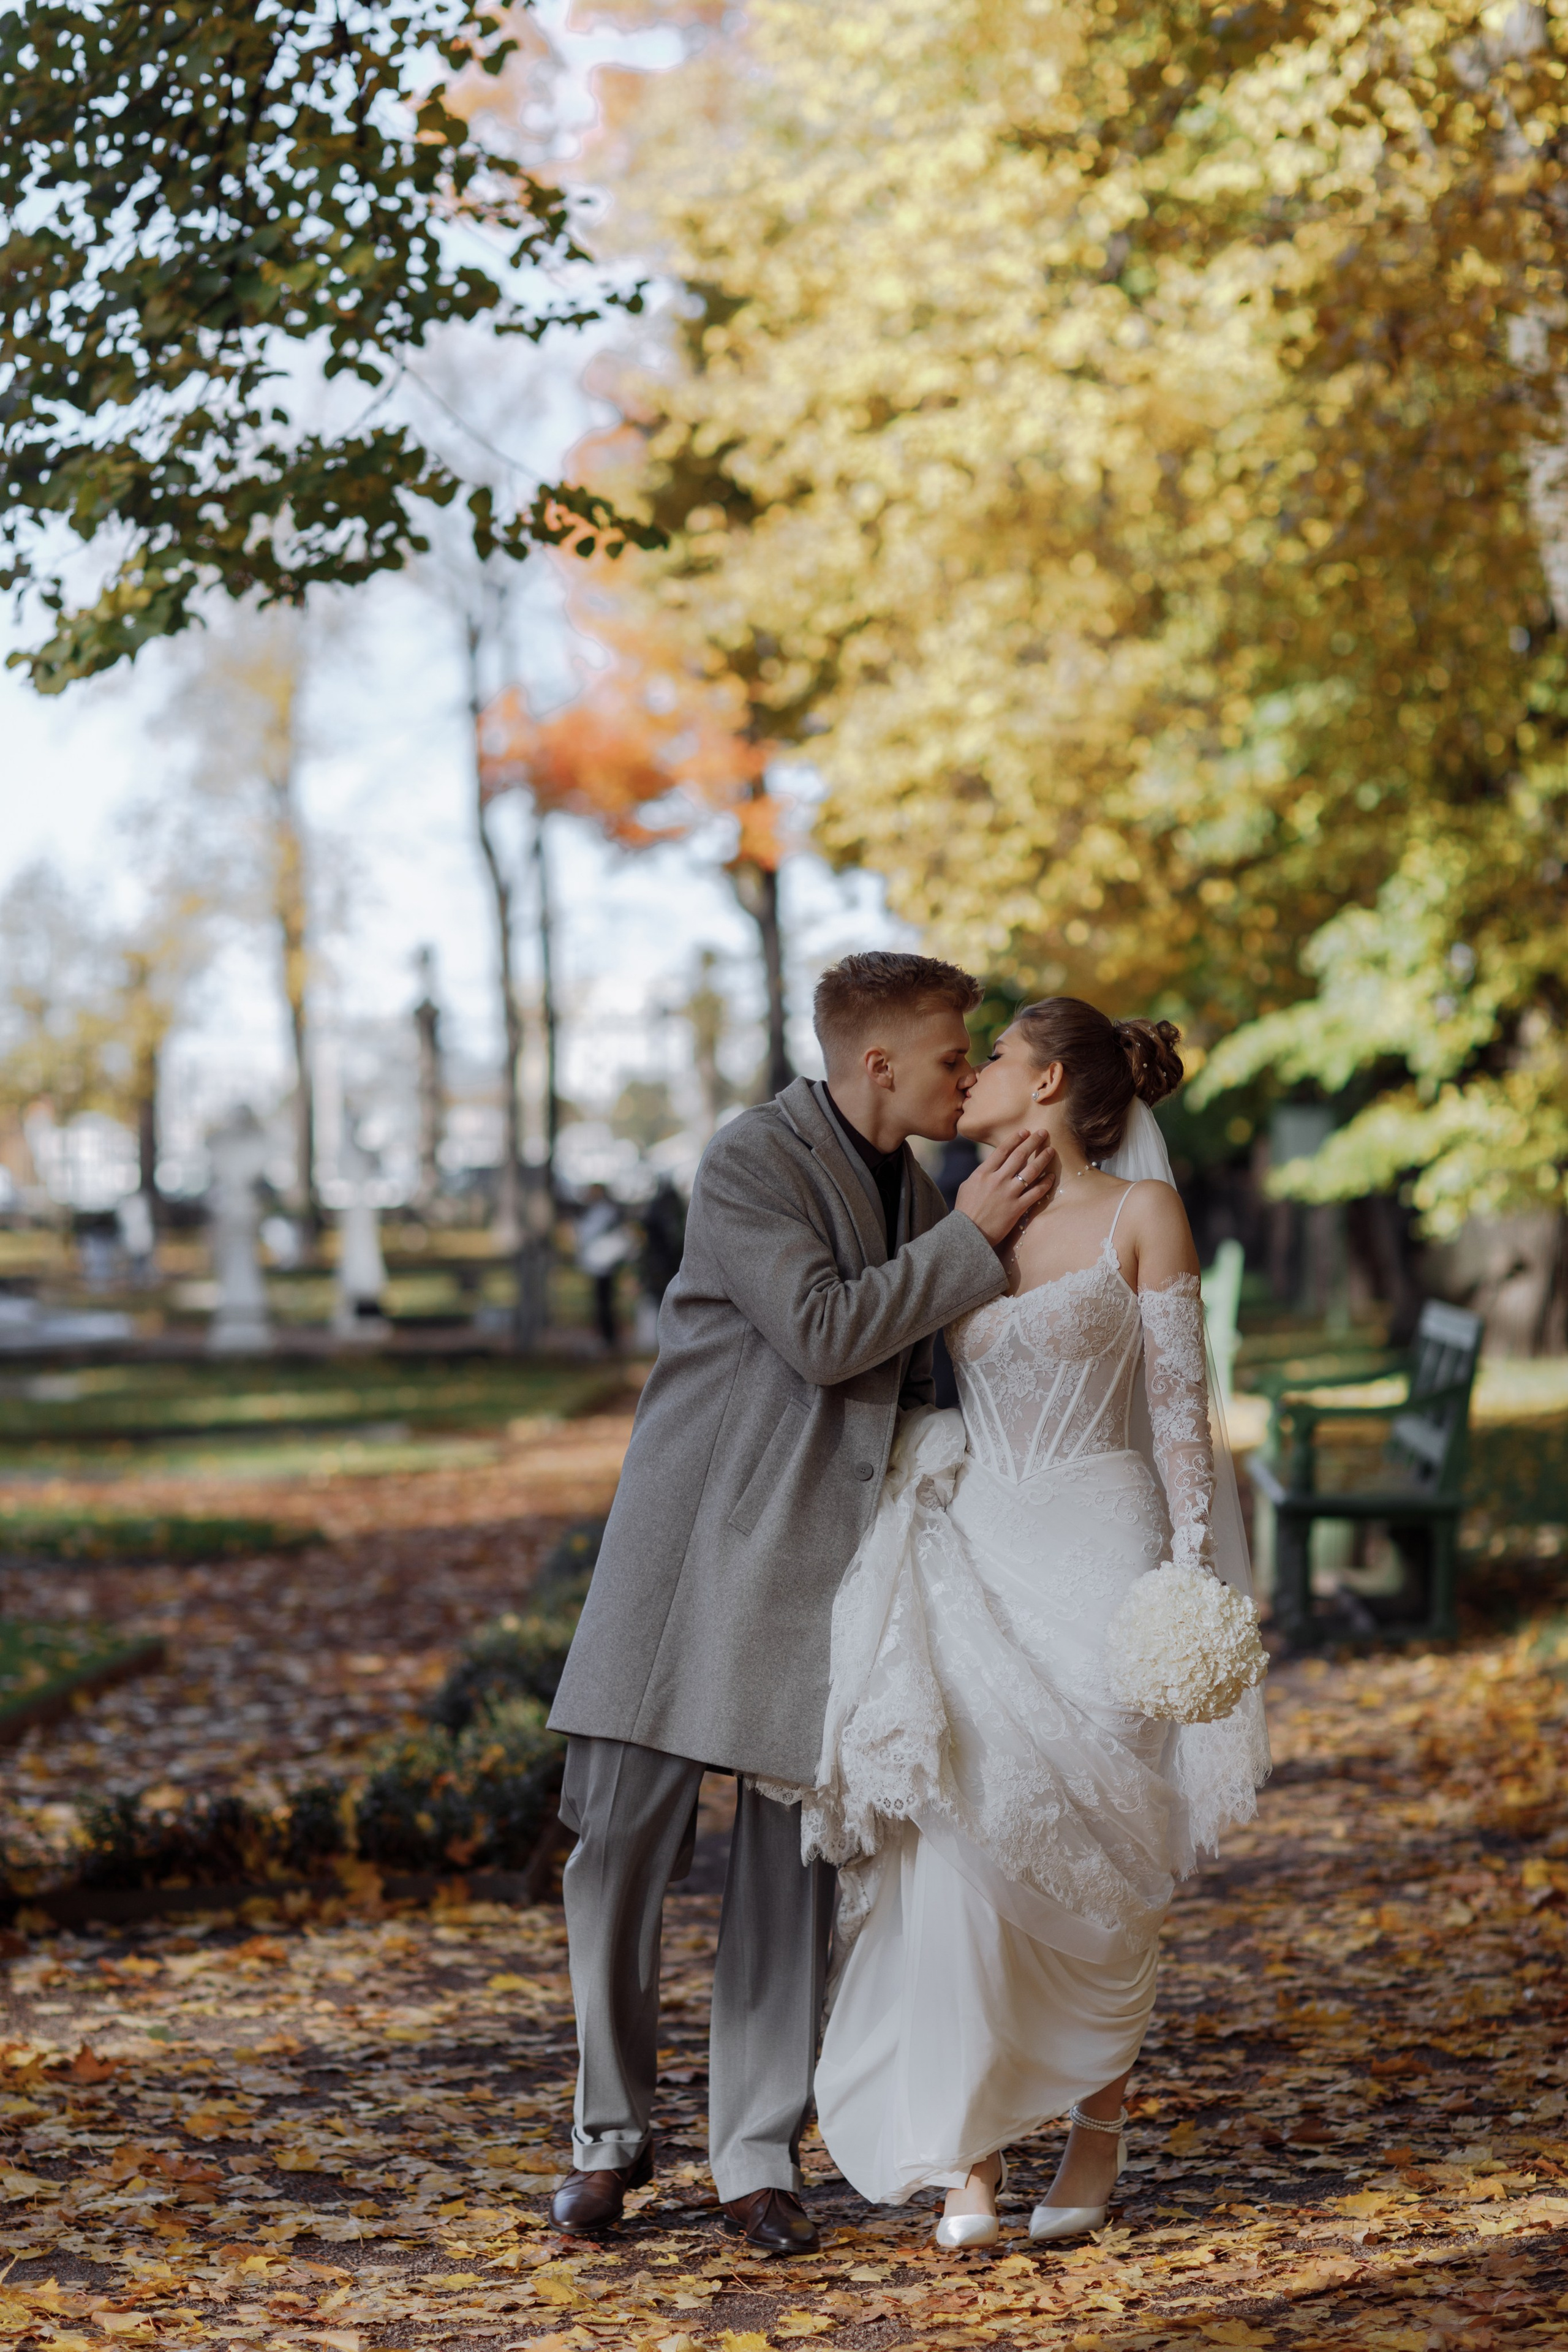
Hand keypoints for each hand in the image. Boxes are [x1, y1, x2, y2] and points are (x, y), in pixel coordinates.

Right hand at [954, 1129, 1057, 1248]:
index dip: (1016, 1139)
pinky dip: (1045, 1183)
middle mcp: (997, 1180)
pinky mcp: (1017, 1208)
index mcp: (983, 1173)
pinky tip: (1051, 1177)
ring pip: (1031, 1171)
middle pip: (1020, 1156)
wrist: (968, 1234)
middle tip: (1043, 1133)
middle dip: (1033, 1142)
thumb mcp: (968, 1186)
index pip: (1003, 1150)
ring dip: (1043, 1158)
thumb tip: (993, 1164)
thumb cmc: (965, 1210)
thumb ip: (982, 1173)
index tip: (1025, 1131)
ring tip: (1051, 1150)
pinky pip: (1036, 1192)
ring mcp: (1008, 1194)